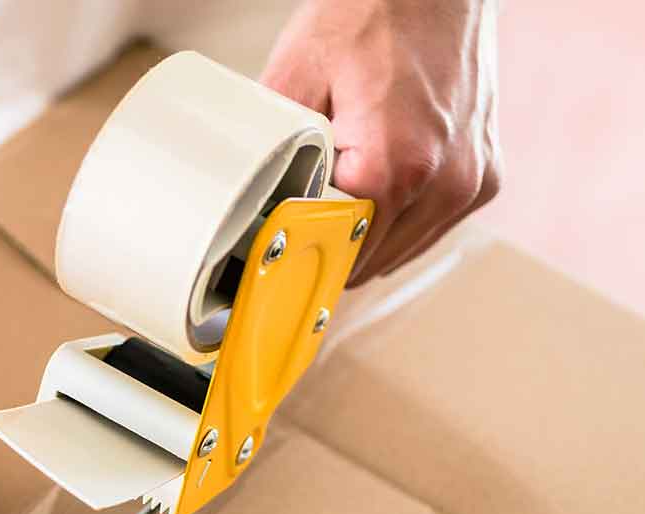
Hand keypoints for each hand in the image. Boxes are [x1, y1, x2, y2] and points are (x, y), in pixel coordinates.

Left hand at [261, 0, 501, 284]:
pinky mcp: (486, 176)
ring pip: (402, 251)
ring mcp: (470, 182)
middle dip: (334, 243)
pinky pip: (431, 226)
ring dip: (369, 233)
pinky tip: (383, 182)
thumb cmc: (372, 14)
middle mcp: (443, 183)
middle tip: (307, 211)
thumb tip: (253, 204)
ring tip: (349, 184)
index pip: (340, 257)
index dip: (305, 256)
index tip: (284, 253)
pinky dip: (402, 217)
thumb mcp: (296, 77)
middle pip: (370, 262)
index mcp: (394, 168)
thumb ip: (274, 151)